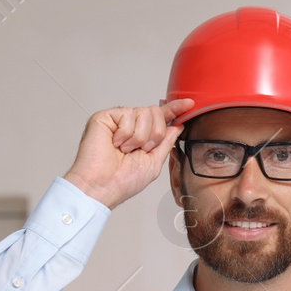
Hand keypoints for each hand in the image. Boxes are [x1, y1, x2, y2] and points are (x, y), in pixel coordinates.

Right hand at [62, 99, 194, 209]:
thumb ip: (166, 143)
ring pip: (144, 113)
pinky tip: (115, 144)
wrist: (102, 186)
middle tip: (142, 149)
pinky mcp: (105, 117)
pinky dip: (125, 134)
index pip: (161, 118)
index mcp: (143, 137)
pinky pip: (127, 114)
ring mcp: (118, 120)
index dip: (175, 110)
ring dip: (139, 137)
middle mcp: (131, 126)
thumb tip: (177, 126)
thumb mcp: (153, 163)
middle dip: (155, 134)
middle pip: (155, 112)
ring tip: (125, 150)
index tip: (188, 105)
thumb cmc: (122, 180)